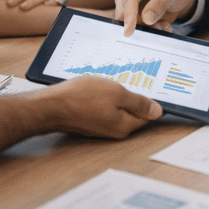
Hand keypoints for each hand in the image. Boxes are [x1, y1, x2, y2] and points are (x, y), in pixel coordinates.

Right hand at [46, 76, 162, 137]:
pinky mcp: (90, 120)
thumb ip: (139, 103)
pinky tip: (101, 86)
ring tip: (114, 80)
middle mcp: (114, 130)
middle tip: (134, 78)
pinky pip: (105, 108)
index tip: (153, 85)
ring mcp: (101, 126)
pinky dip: (106, 97)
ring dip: (118, 96)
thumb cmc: (82, 97)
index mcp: (124, 126)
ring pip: (118, 108)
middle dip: (135, 96)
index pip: (148, 115)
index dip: (152, 100)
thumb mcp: (117, 93)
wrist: (50, 105)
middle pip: (133, 112)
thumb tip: (158, 111)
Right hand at [114, 0, 196, 35]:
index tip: (128, 32)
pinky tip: (160, 24)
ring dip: (147, 27)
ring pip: (128, 22)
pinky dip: (148, 28)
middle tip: (160, 26)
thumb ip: (160, 4)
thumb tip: (146, 19)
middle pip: (125, 13)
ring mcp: (125, 1)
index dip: (129, 16)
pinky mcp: (129, 12)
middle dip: (142, 23)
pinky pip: (134, 26)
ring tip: (163, 24)